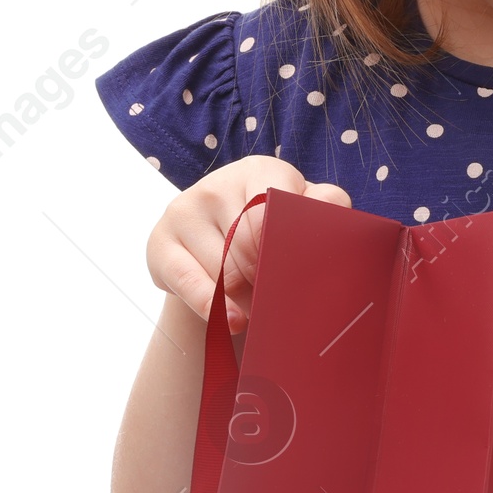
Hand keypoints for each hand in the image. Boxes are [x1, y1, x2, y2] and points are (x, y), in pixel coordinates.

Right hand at [146, 156, 351, 333]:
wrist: (219, 251)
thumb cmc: (272, 232)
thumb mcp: (301, 214)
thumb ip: (325, 206)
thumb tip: (332, 211)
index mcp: (259, 171)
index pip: (276, 211)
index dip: (287, 249)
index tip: (296, 269)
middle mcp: (216, 184)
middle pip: (250, 247)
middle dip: (268, 277)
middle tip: (279, 292)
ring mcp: (184, 210)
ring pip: (224, 271)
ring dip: (245, 296)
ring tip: (257, 300)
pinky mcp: (160, 243)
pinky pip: (192, 283)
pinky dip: (216, 308)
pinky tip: (234, 321)